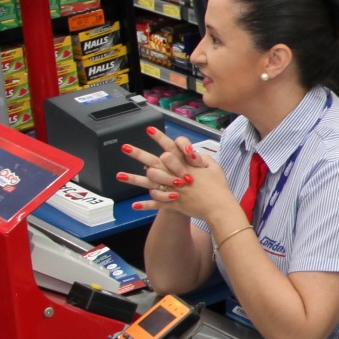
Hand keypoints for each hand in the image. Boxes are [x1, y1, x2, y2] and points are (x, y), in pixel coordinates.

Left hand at [119, 126, 233, 224]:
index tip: (149, 130)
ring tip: (119, 175)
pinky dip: (146, 205)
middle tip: (125, 147)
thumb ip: (202, 158)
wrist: (219, 208)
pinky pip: (157, 204)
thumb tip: (194, 154)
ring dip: (133, 179)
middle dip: (138, 153)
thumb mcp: (214, 167)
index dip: (160, 138)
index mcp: (186, 164)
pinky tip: (134, 205)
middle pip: (154, 162)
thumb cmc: (219, 187)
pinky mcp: (173, 203)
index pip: (171, 147)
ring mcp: (173, 190)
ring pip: (149, 183)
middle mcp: (176, 175)